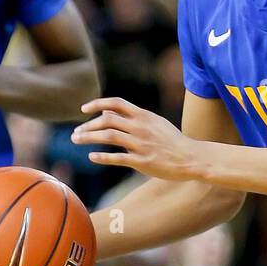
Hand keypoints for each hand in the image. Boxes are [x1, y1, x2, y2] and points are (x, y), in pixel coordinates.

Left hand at [71, 97, 204, 180]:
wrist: (191, 158)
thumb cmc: (172, 141)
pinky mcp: (142, 162)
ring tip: (77, 141)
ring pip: (108, 136)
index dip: (97, 103)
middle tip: (75, 132)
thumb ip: (133, 118)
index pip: (115, 103)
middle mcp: (140, 127)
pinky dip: (102, 157)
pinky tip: (92, 156)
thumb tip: (109, 113)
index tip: (84, 109)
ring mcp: (141, 144)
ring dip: (89, 138)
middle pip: (107, 120)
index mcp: (143, 116)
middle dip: (87, 125)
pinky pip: (117, 158)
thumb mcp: (155, 123)